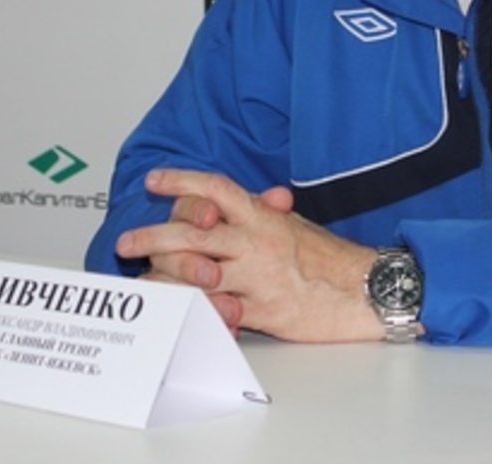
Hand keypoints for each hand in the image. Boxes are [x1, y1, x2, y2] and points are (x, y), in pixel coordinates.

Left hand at [115, 169, 382, 342]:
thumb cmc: (328, 258)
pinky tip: (173, 310)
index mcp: (261, 215)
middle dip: (153, 235)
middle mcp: (256, 241)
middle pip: (194, 231)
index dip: (181, 181)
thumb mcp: (292, 225)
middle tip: (126, 242)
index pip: (215, 188)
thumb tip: (254, 197)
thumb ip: (264, 213)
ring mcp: (257, 276)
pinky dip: (193, 310)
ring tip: (141, 280)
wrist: (365, 290)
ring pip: (197, 272)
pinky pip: (218, 309)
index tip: (153, 181)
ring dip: (164, 276)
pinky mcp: (261, 310)